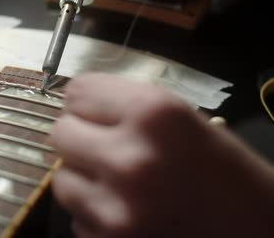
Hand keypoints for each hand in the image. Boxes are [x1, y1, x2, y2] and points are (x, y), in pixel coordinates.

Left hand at [51, 73, 273, 236]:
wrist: (257, 233)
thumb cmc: (225, 173)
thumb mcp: (184, 121)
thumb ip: (126, 107)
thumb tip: (73, 103)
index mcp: (154, 114)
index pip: (78, 92)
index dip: (89, 103)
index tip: (99, 113)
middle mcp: (130, 158)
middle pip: (61, 132)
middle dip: (81, 138)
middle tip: (107, 149)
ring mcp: (115, 208)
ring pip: (62, 179)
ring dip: (84, 179)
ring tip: (120, 185)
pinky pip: (76, 217)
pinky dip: (94, 215)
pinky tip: (127, 213)